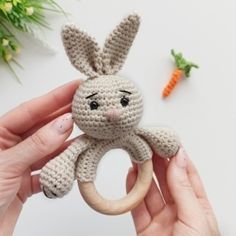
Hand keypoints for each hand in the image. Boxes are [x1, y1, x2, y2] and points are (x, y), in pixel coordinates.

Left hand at [0, 80, 78, 235]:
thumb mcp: (6, 166)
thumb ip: (37, 145)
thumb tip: (63, 124)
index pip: (32, 109)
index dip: (56, 96)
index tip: (76, 87)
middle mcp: (11, 146)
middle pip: (44, 126)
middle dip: (66, 115)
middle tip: (88, 105)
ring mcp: (22, 163)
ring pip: (51, 148)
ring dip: (69, 142)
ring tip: (89, 131)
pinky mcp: (29, 181)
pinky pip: (51, 168)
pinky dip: (64, 166)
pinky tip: (75, 159)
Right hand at [126, 148, 219, 235]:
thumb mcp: (195, 218)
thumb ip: (183, 188)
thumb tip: (179, 159)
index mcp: (197, 208)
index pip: (187, 176)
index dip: (178, 158)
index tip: (169, 143)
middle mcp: (178, 211)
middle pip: (166, 180)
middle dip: (158, 161)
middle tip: (150, 145)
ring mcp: (161, 219)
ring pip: (150, 191)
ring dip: (143, 173)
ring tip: (138, 156)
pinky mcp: (145, 228)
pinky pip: (136, 205)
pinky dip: (132, 189)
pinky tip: (131, 175)